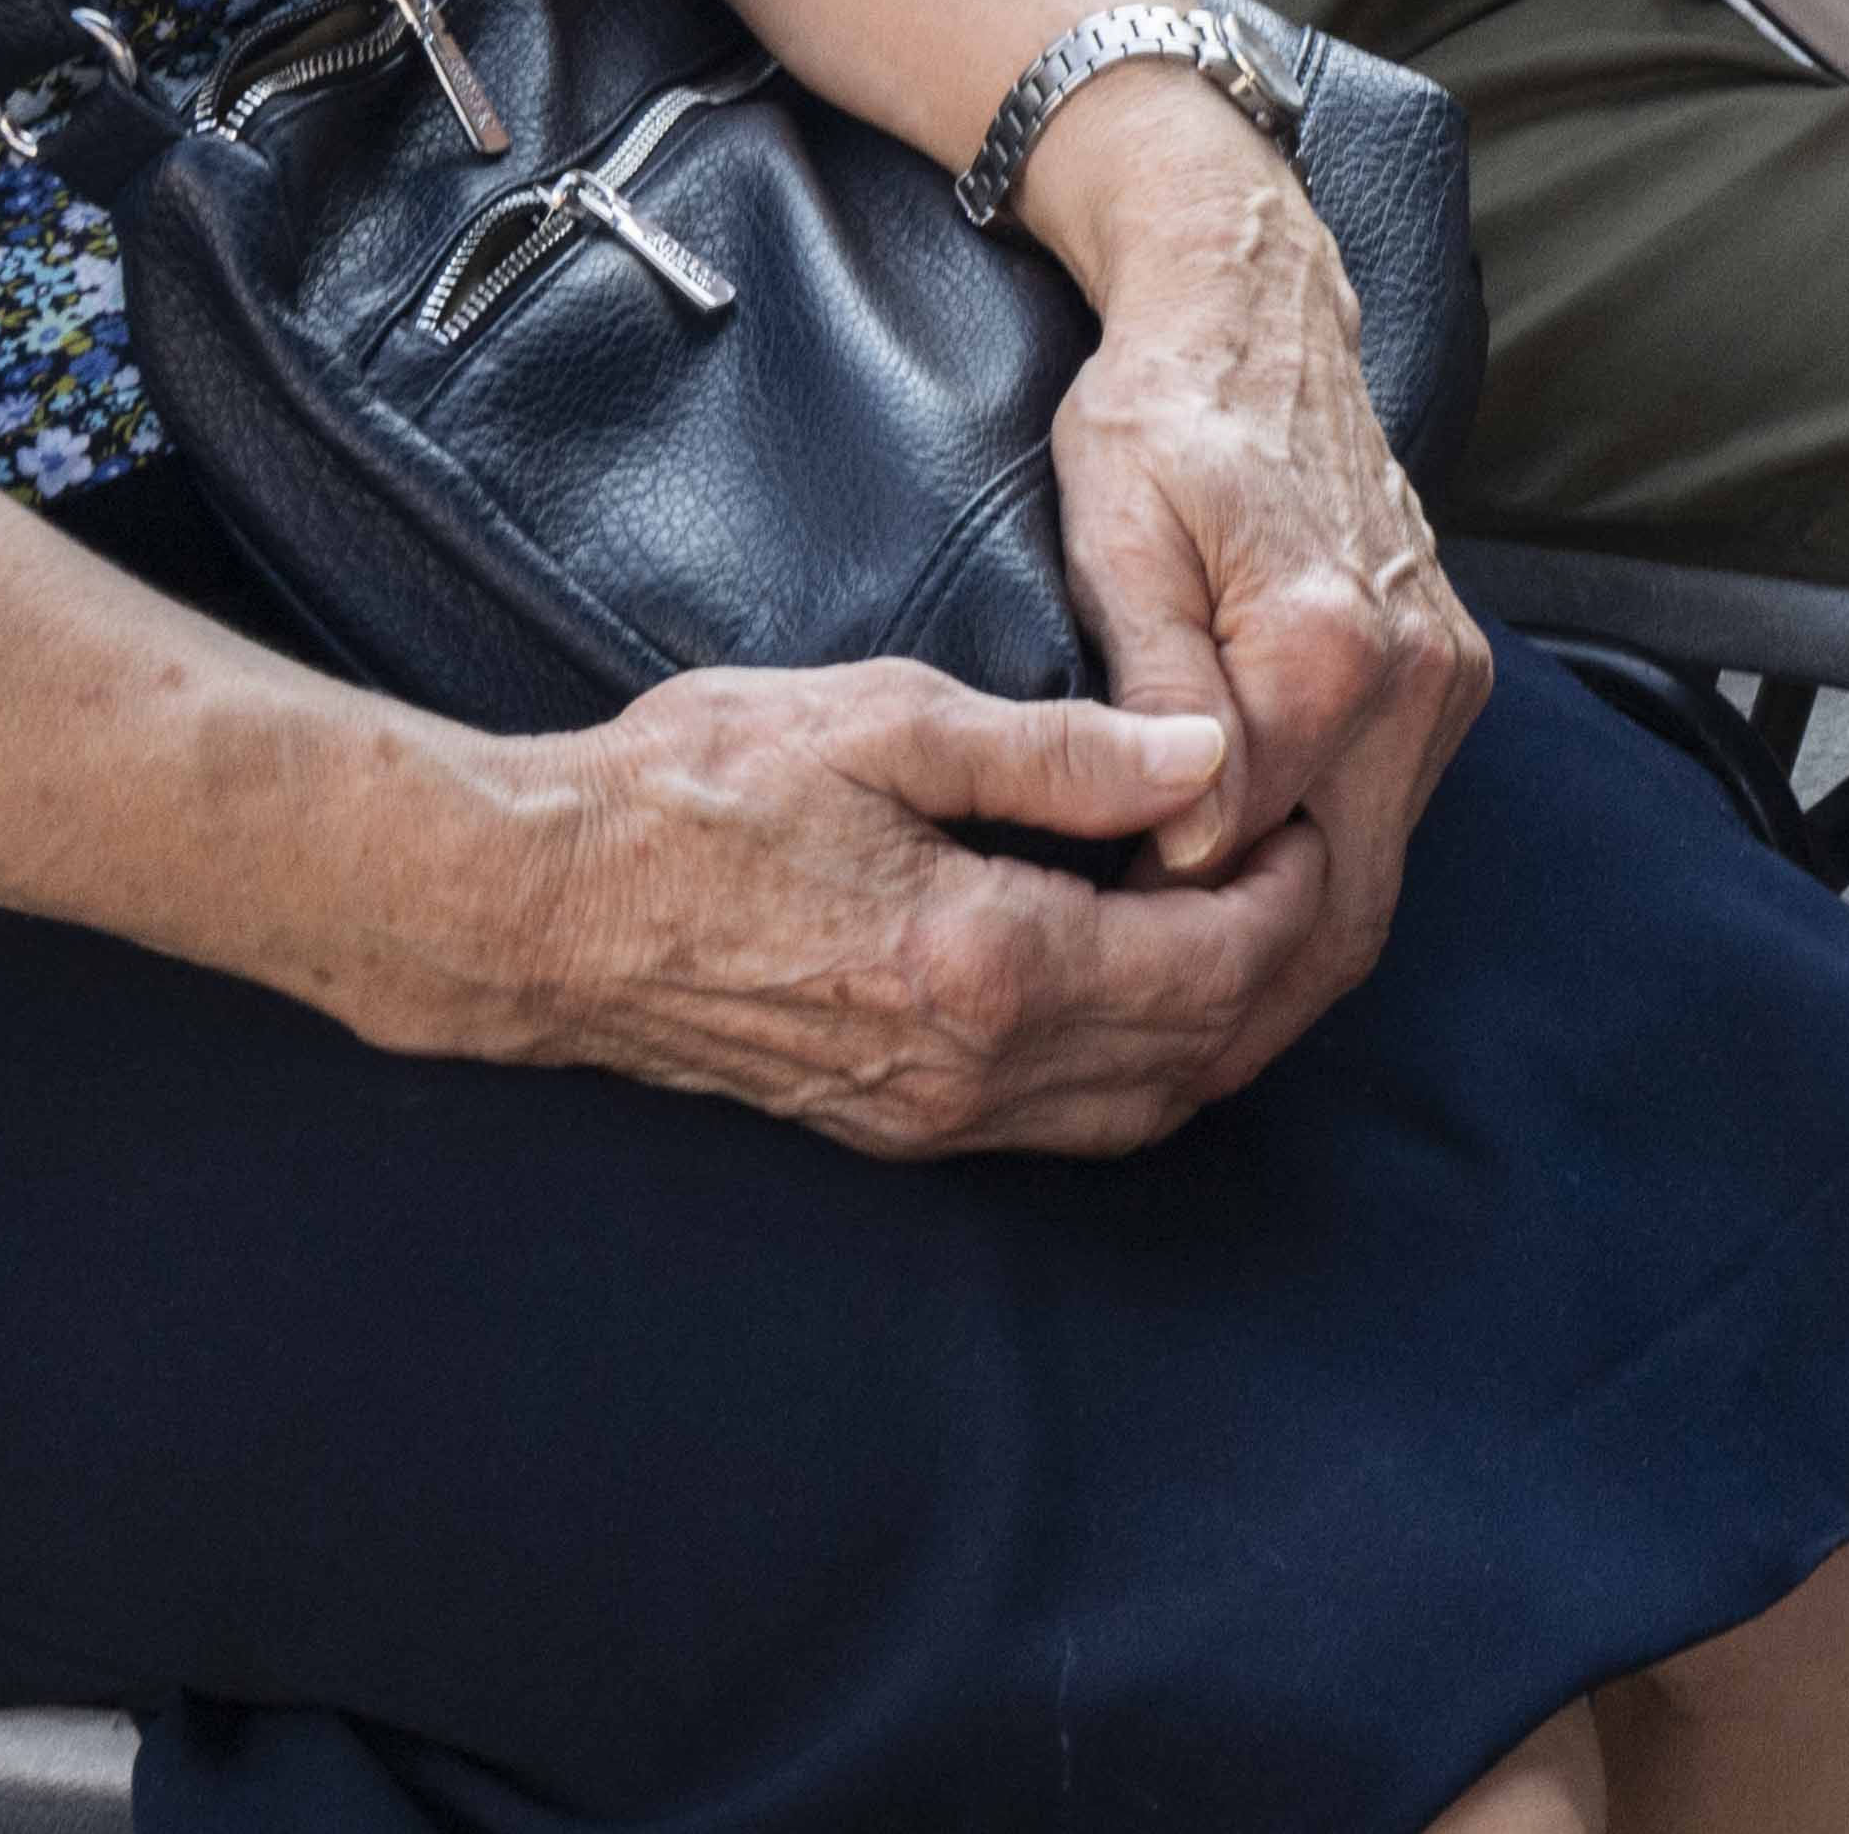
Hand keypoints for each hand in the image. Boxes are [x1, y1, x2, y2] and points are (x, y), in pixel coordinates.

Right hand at [444, 661, 1342, 1157]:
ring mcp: (929, 1116)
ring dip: (1215, 1028)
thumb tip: (1205, 751)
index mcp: (987, 965)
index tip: (1308, 814)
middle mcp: (973, 1071)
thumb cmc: (696, 791)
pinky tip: (1134, 981)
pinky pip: (1064, 1122)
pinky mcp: (889, 1126)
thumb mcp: (888, 722)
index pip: (1214, 963)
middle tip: (1302, 866)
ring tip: (1237, 920)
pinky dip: (1136, 1063)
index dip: (1288, 894)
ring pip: (1140, 1108)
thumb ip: (1061, 752)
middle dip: (1276, 967)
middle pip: (1200, 1052)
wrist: (541, 906)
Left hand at [1021, 77, 1491, 910]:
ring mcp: (1447, 679)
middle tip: (1137, 1031)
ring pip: (1377, 876)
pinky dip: (1322, 877)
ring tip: (1177, 985)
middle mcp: (1416, 675)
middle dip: (1244, 989)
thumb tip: (1188, 836)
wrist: (1253, 315)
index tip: (1075, 947)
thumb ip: (1160, 687)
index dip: (1152, 916)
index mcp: (1327, 646)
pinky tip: (1238, 896)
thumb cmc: (1158, 416)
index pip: (1240, 855)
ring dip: (1287, 946)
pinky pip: (1390, 819)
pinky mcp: (1451, 676)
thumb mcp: (1117, 537)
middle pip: (1342, 904)